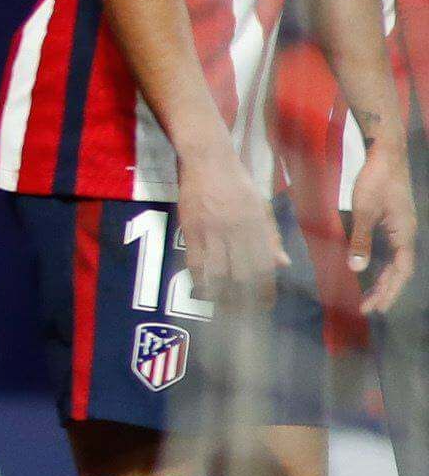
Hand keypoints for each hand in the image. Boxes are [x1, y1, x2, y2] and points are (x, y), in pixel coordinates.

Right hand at [175, 151, 285, 306]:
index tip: (266, 305)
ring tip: (223, 307)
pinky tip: (203, 289)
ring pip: (218, 271)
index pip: (264, 265)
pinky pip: (195, 260)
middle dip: (245, 297)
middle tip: (245, 314)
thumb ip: (272, 237)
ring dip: (221, 294)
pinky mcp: (191, 229)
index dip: (265, 289)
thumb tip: (283, 264)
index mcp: (257, 226)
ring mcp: (212, 230)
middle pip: (241, 273)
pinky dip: (199, 278)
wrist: (208, 161)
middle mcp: (236, 231)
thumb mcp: (262, 207)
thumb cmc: (238, 183)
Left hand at [348, 135, 416, 314]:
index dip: (388, 291)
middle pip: (399, 270)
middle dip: (385, 290)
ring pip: (394, 260)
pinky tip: (368, 270)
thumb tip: (356, 269)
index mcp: (404, 234)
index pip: (401, 272)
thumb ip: (361, 239)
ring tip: (368, 297)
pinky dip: (380, 263)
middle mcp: (406, 233)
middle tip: (367, 309)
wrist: (385, 152)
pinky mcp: (391, 220)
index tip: (375, 308)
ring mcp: (400, 226)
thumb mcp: (364, 210)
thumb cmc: (376, 179)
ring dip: (382, 279)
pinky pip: (388, 249)